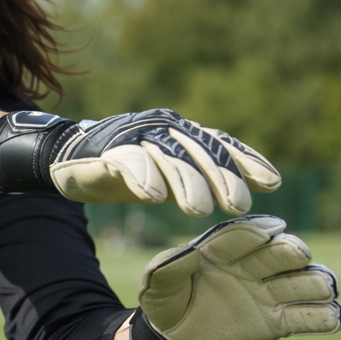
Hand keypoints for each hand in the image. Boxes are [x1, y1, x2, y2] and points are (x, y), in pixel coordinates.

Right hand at [0, 108, 280, 215]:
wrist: (68, 158)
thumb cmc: (124, 170)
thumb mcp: (167, 174)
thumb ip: (198, 178)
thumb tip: (243, 195)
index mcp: (182, 133)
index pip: (221, 144)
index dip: (246, 161)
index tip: (271, 183)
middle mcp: (163, 128)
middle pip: (200, 151)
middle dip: (222, 178)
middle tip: (239, 206)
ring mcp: (135, 136)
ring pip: (169, 156)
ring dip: (186, 182)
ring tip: (200, 211)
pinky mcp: (108, 149)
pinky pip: (129, 160)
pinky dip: (142, 177)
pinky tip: (154, 198)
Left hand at [128, 215, 340, 339]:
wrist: (175, 337)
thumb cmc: (165, 303)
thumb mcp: (155, 286)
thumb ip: (166, 269)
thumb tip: (187, 253)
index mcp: (222, 249)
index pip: (241, 236)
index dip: (255, 233)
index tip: (270, 231)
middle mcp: (252, 266)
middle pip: (279, 254)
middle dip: (291, 252)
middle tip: (299, 255)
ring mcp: (268, 292)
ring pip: (301, 283)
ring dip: (316, 283)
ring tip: (325, 287)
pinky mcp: (277, 321)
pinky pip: (305, 318)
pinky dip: (323, 317)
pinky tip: (334, 318)